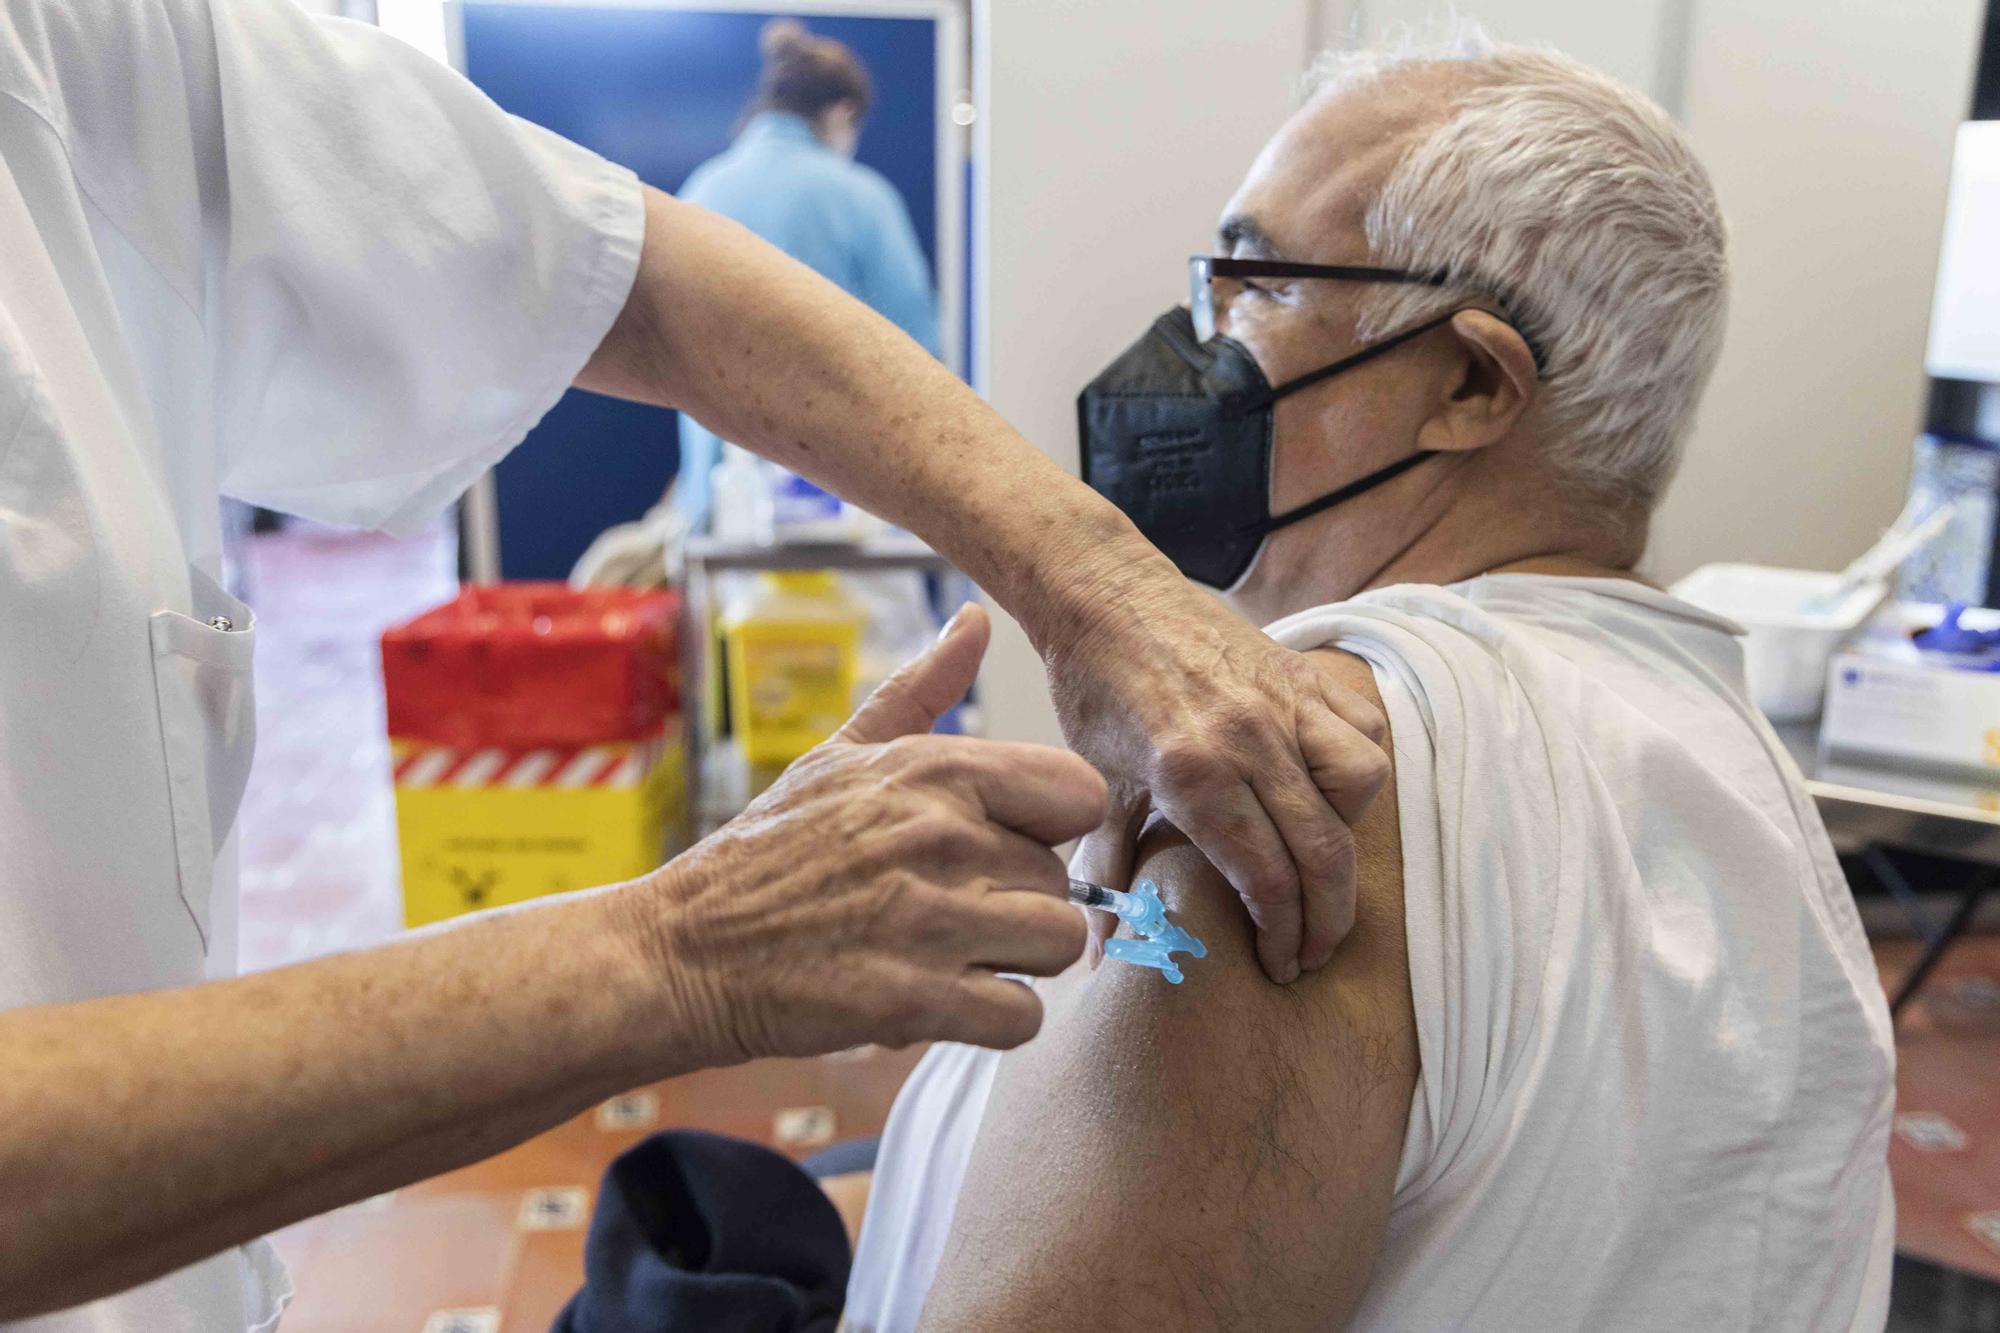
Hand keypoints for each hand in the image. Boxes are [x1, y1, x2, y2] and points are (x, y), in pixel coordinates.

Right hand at [633, 605, 1105, 1063]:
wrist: (681, 951)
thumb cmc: (768, 853)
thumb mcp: (838, 755)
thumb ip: (921, 690)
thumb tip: (974, 619)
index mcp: (931, 770)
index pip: (1078, 794)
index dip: (1052, 829)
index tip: (1006, 848)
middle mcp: (938, 835)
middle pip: (1062, 882)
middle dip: (1017, 908)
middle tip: (950, 916)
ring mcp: (926, 919)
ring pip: (1058, 947)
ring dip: (1015, 964)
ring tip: (954, 958)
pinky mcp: (911, 1000)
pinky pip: (1023, 1018)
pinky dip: (994, 1022)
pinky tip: (945, 1003)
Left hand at [1046, 551, 1390, 982]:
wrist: (1104, 593)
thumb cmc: (1095, 690)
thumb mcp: (1097, 783)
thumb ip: (1110, 867)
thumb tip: (1108, 948)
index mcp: (1194, 774)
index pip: (1268, 878)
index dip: (1284, 934)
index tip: (1283, 965)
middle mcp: (1250, 739)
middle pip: (1323, 849)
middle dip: (1327, 918)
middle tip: (1314, 951)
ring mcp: (1285, 701)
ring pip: (1359, 785)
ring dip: (1348, 838)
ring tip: (1321, 864)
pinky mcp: (1302, 673)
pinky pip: (1363, 729)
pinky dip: (1358, 769)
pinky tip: (1332, 793)